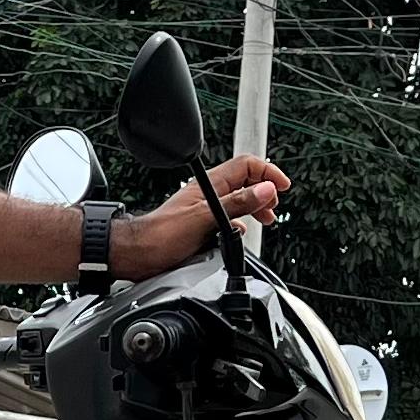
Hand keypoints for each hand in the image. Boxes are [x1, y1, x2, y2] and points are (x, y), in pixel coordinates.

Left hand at [115, 155, 292, 275]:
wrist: (137, 254)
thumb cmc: (160, 235)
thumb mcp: (205, 218)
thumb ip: (237, 204)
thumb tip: (265, 190)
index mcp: (210, 184)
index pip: (246, 165)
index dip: (267, 172)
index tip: (282, 186)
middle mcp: (208, 194)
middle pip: (246, 183)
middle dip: (264, 192)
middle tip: (272, 208)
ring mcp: (204, 210)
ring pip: (238, 202)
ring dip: (253, 209)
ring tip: (264, 220)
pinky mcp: (201, 227)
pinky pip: (227, 220)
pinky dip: (238, 226)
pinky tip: (237, 236)